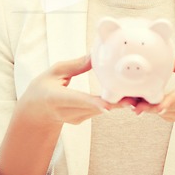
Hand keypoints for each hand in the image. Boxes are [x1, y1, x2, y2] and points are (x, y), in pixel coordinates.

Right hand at [18, 54, 133, 125]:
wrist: (35, 114)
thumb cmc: (42, 88)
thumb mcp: (54, 72)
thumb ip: (75, 65)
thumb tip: (95, 55)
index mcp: (57, 98)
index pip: (78, 101)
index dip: (94, 103)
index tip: (109, 104)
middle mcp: (68, 112)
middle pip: (97, 107)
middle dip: (118, 101)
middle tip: (138, 94)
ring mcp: (77, 118)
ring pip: (102, 109)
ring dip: (120, 102)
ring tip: (139, 93)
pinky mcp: (84, 119)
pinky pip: (101, 110)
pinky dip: (113, 102)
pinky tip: (128, 95)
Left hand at [132, 57, 174, 124]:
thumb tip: (159, 57)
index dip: (169, 101)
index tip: (159, 107)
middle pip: (163, 107)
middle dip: (144, 105)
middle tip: (127, 100)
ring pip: (156, 111)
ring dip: (139, 105)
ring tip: (123, 98)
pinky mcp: (170, 118)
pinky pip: (155, 111)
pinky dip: (143, 105)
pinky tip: (132, 99)